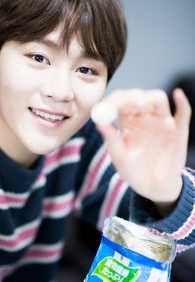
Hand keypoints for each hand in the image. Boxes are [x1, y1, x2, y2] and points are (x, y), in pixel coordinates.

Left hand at [94, 88, 190, 203]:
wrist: (153, 187)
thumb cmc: (133, 170)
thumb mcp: (119, 156)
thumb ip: (111, 138)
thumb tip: (98, 121)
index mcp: (127, 119)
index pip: (121, 100)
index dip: (113, 100)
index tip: (105, 106)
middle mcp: (144, 116)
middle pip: (139, 96)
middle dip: (129, 98)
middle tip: (122, 104)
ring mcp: (162, 121)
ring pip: (158, 99)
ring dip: (148, 98)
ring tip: (139, 105)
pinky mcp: (179, 129)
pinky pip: (183, 112)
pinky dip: (182, 101)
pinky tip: (177, 94)